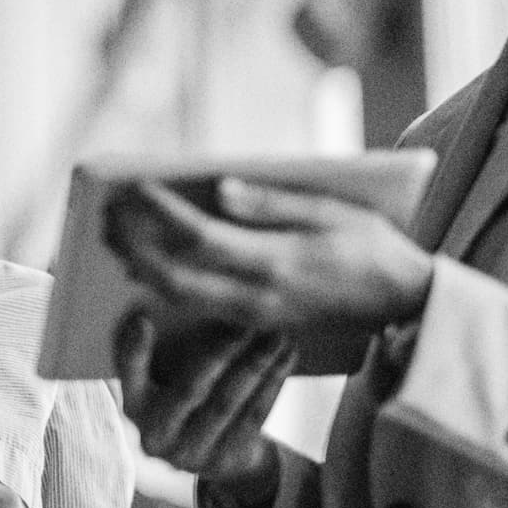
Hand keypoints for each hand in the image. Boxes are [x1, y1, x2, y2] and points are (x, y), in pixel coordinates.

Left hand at [105, 178, 433, 335]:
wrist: (403, 305)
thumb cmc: (372, 248)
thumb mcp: (332, 213)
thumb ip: (272, 202)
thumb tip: (220, 187)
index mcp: (277, 262)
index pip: (201, 236)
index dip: (161, 212)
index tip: (133, 186)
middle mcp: (257, 294)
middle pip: (176, 274)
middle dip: (134, 244)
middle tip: (104, 216)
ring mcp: (253, 313)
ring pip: (180, 296)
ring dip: (140, 266)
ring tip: (111, 237)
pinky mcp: (254, 321)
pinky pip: (196, 306)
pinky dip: (163, 284)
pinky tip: (143, 263)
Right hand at [113, 309, 291, 488]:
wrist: (214, 454)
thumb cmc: (184, 395)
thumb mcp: (161, 376)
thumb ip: (160, 343)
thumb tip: (171, 290)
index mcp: (134, 407)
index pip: (130, 377)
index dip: (135, 351)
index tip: (142, 318)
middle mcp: (157, 436)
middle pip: (190, 390)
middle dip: (220, 352)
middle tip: (244, 320)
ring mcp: (192, 454)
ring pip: (228, 402)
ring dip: (255, 364)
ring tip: (276, 331)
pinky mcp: (228, 460)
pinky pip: (254, 416)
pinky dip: (273, 382)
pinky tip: (287, 354)